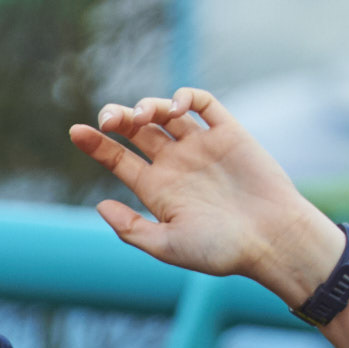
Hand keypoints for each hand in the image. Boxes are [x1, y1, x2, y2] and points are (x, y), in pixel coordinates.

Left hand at [68, 89, 344, 306]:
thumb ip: (131, 228)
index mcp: (156, 190)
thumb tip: (99, 204)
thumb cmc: (221, 251)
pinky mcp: (228, 133)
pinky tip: (176, 107)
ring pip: (165, 113)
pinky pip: (203, 104)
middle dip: (118, 118)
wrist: (272, 240)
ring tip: (144, 114)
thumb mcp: (168, 246)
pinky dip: (185, 96)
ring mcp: (201, 147)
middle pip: (136, 130)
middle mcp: (175, 165)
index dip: (95, 144)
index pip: (117, 159)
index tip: (76, 132)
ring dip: (148, 105)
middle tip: (110, 119)